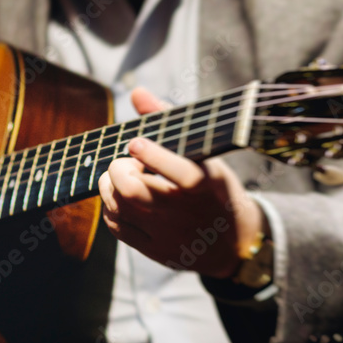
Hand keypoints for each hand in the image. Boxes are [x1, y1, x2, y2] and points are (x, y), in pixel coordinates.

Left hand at [98, 88, 264, 278]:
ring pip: (119, 208)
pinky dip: (110, 207)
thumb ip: (169, 120)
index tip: (136, 142)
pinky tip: (120, 198)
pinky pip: (117, 227)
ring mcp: (167, 234)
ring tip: (121, 177)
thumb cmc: (215, 190)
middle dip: (119, 169)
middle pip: (135, 191)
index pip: (183, 174)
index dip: (155, 156)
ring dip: (109, 185)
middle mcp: (185, 212)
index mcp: (207, 185)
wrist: (232, 245)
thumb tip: (136, 92)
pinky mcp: (153, 250)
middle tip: (128, 163)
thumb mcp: (206, 157)